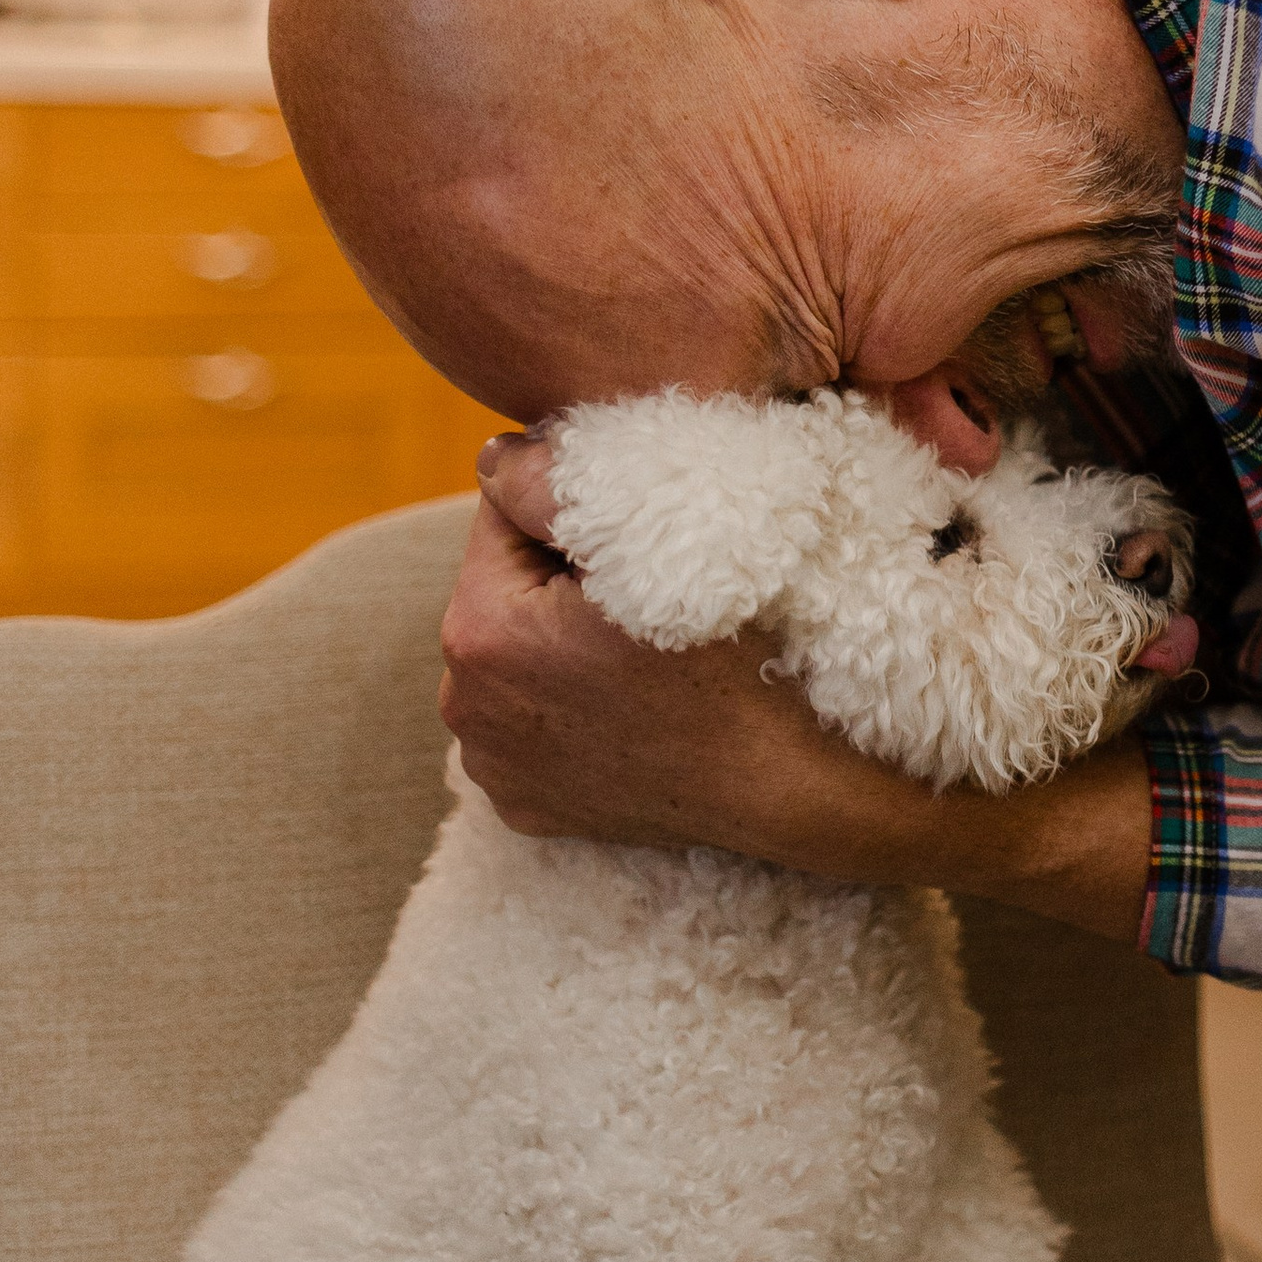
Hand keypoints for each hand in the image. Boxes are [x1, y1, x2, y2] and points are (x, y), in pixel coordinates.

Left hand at [442, 469, 1154, 932]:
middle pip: (505, 591)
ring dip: (558, 639)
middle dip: (559, 577)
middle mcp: (464, 705)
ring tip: (644, 644)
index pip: (501, 518)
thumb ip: (559, 483)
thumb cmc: (744, 655)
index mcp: (480, 628)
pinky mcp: (522, 807)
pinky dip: (570, 706)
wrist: (797, 788)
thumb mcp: (660, 545)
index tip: (637, 524)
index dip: (572, 508)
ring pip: (518, 657)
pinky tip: (631, 702)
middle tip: (650, 581)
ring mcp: (492, 765)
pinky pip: (535, 724)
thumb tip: (494, 455)